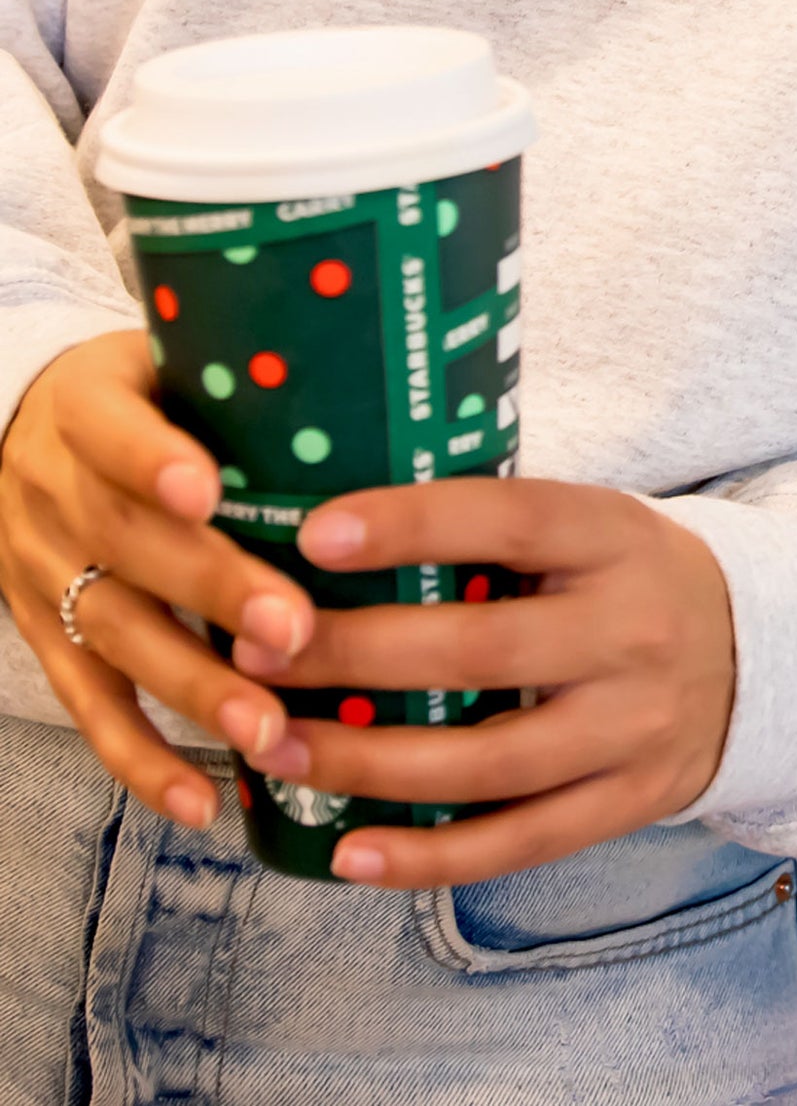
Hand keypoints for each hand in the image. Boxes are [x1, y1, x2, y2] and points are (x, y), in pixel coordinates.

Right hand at [0, 333, 316, 827]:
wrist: (17, 426)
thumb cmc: (147, 392)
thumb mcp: (173, 362)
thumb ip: (250, 386)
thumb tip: (394, 403)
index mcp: (84, 409)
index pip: (111, 431)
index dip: (152, 461)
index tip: (206, 490)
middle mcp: (53, 493)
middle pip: (127, 545)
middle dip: (214, 591)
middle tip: (293, 630)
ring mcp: (44, 572)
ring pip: (117, 634)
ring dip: (194, 688)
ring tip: (267, 728)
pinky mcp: (48, 635)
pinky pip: (91, 703)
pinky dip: (143, 758)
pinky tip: (202, 799)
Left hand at [235, 477, 735, 888]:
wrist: (761, 652)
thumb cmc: (630, 578)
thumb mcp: (591, 525)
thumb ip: (495, 530)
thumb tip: (333, 529)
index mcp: (616, 537)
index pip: (510, 521)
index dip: (412, 525)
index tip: (313, 536)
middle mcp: (633, 629)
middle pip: (481, 651)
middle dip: (355, 656)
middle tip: (255, 652)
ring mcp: (636, 724)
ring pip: (487, 762)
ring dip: (367, 763)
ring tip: (276, 749)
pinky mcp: (632, 800)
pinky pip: (519, 840)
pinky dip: (428, 857)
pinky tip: (348, 852)